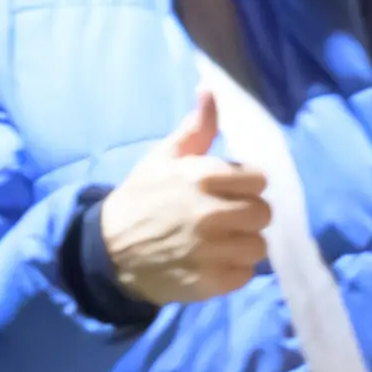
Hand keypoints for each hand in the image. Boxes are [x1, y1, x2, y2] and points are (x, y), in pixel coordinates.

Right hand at [97, 96, 271, 306]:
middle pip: (263, 213)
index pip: (259, 179)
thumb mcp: (163, 158)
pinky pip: (246, 274)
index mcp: (203, 177)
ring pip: (258, 246)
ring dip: (241, 244)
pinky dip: (232, 270)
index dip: (245, 185)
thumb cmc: (140, 199)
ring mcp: (213, 250)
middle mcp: (212, 213)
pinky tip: (211, 262)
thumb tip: (210, 89)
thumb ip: (195, 128)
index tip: (227, 191)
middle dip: (246, 215)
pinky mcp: (213, 281)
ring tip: (218, 243)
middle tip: (222, 219)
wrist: (107, 251)